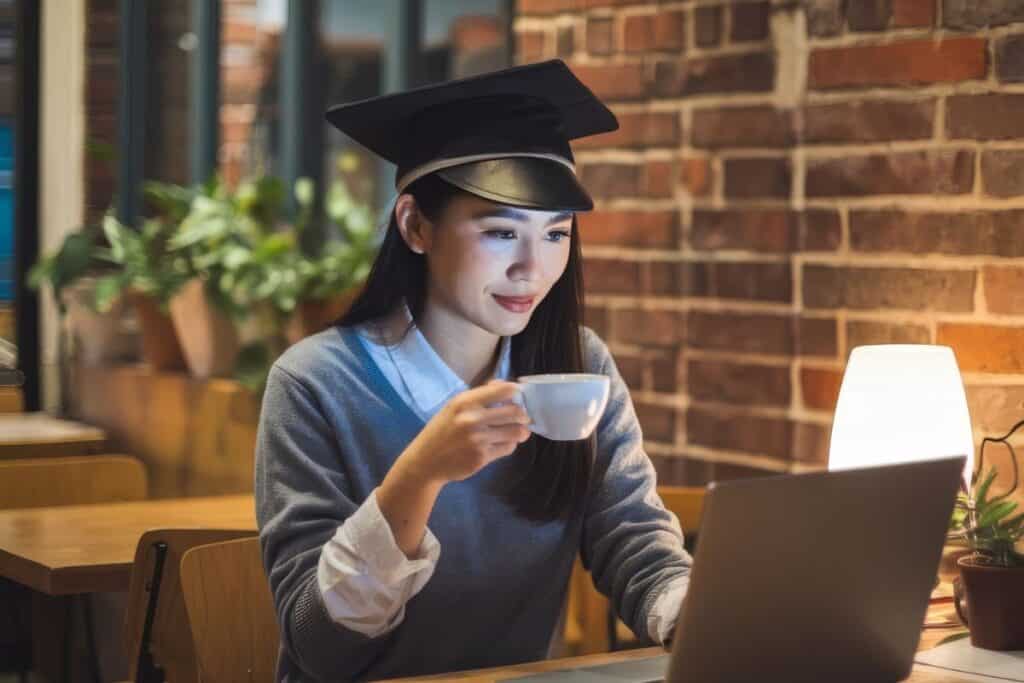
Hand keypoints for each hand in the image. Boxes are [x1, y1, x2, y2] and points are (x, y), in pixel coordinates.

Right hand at [401, 380, 531, 484]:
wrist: (426, 461)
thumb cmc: (442, 430)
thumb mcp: (454, 407)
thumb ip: (480, 396)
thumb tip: (506, 385)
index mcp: (465, 402)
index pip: (503, 391)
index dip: (516, 393)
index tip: (518, 397)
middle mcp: (472, 419)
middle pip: (515, 412)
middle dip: (523, 415)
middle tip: (522, 417)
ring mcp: (478, 439)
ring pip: (516, 432)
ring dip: (520, 432)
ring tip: (518, 432)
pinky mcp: (482, 457)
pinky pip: (508, 448)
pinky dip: (509, 445)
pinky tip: (501, 444)